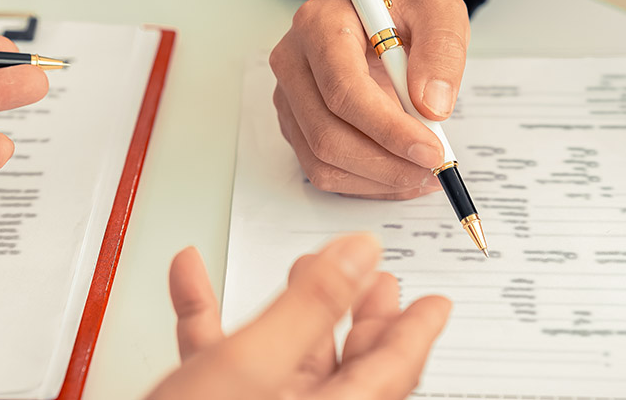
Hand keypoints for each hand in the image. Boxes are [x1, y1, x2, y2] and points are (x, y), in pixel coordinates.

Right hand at [146, 234, 450, 399]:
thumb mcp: (252, 364)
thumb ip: (311, 305)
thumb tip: (361, 254)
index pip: (392, 371)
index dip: (416, 330)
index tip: (436, 303)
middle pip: (345, 365)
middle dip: (359, 313)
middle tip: (378, 280)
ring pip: (283, 357)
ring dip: (286, 306)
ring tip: (301, 266)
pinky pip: (220, 358)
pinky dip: (207, 318)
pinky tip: (189, 278)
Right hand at [271, 0, 472, 197]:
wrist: (386, 18)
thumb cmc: (407, 13)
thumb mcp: (439, 12)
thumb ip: (441, 51)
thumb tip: (432, 106)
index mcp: (319, 24)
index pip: (343, 89)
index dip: (387, 128)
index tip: (432, 150)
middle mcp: (292, 60)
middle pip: (326, 132)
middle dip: (386, 162)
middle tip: (434, 170)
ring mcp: (289, 97)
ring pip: (322, 160)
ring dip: (378, 179)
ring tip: (424, 174)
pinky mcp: (296, 124)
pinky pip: (323, 169)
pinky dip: (366, 183)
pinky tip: (400, 173)